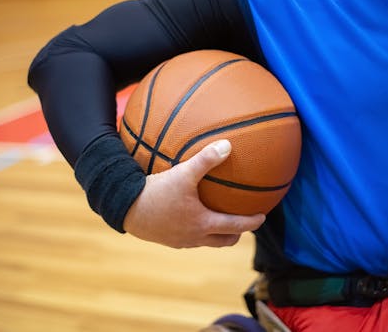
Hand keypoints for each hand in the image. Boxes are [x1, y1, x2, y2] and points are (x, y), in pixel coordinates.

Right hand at [123, 140, 265, 247]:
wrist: (126, 209)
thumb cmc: (156, 193)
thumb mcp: (182, 174)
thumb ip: (205, 160)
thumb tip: (227, 145)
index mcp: (203, 224)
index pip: (236, 226)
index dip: (252, 222)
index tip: (262, 217)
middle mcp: (195, 237)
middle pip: (224, 240)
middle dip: (236, 232)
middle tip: (242, 221)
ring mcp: (181, 241)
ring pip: (206, 242)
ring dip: (217, 233)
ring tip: (219, 219)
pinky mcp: (167, 240)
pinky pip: (189, 238)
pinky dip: (198, 230)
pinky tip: (190, 216)